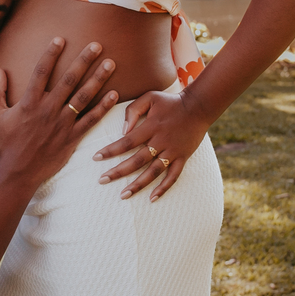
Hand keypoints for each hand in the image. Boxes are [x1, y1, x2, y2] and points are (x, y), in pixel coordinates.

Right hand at [0, 38, 117, 188]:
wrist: (18, 172)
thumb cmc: (6, 142)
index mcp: (29, 102)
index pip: (41, 72)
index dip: (50, 54)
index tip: (60, 38)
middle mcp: (48, 109)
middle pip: (69, 79)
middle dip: (84, 60)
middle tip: (97, 45)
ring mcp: (62, 123)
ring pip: (84, 97)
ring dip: (98, 79)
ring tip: (111, 63)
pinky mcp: (72, 137)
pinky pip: (91, 120)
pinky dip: (103, 107)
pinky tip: (115, 94)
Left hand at [93, 88, 212, 200]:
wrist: (198, 106)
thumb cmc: (170, 102)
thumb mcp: (150, 97)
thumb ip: (133, 110)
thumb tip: (122, 130)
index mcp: (151, 127)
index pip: (126, 142)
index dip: (110, 150)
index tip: (96, 158)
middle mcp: (161, 141)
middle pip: (137, 161)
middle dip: (118, 172)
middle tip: (102, 180)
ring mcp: (173, 151)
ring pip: (153, 172)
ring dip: (138, 185)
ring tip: (123, 195)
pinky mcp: (183, 158)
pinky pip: (173, 176)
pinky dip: (164, 188)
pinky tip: (152, 198)